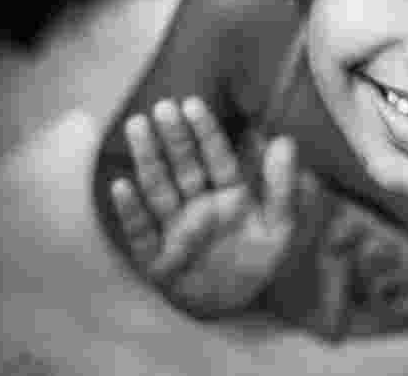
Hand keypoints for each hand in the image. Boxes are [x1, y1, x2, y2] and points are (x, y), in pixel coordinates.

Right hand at [110, 96, 296, 316]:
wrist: (235, 306)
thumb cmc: (258, 261)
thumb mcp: (280, 225)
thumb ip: (283, 185)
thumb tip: (286, 139)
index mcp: (229, 194)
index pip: (216, 156)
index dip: (205, 131)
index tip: (192, 102)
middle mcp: (199, 205)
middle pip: (184, 166)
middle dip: (174, 137)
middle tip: (162, 106)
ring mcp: (175, 229)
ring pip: (159, 188)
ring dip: (147, 159)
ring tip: (137, 126)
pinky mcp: (157, 258)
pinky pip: (142, 231)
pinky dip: (131, 210)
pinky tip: (121, 186)